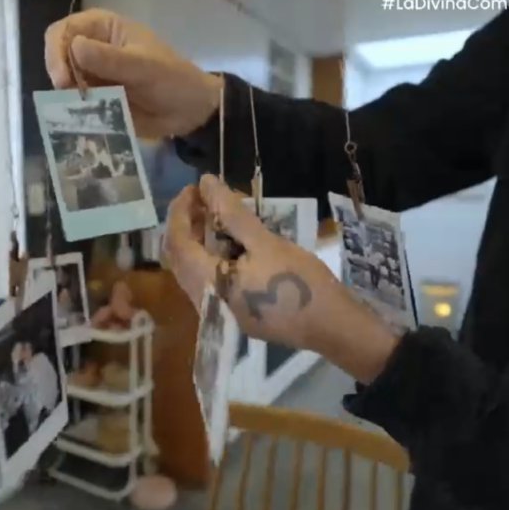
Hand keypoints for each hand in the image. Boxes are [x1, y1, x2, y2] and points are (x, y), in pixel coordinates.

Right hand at [44, 9, 222, 138]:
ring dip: (67, 96)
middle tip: (69, 96)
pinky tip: (84, 119)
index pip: (64, 31)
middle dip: (60, 75)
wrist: (191, 111)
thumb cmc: (172, 79)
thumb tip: (74, 46)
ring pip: (64, 82)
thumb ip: (110, 59)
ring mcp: (93, 73)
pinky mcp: (97, 97)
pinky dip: (76, 110)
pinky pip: (75, 102)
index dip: (56, 52)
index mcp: (103, 27)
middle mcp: (93, 47)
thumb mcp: (143, 67)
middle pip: (57, 56)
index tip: (63, 79)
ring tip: (82, 109)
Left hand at [165, 175, 398, 380]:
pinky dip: (212, 258)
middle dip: (186, 225)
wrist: (332, 326)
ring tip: (215, 216)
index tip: (194, 188)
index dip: (179, 212)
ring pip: (193, 272)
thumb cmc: (299, 281)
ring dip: (198, 242)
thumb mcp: (265, 242)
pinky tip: (231, 243)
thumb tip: (205, 183)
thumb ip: (231, 213)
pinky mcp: (235, 315)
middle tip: (202, 199)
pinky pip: (210, 281)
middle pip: (178, 259)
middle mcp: (205, 302)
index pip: (176, 243)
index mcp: (208, 283)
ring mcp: (220, 312)